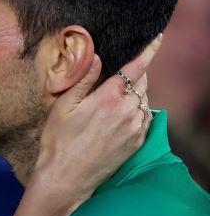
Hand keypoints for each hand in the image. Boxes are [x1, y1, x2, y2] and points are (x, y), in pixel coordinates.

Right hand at [34, 33, 161, 197]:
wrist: (67, 177)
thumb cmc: (58, 140)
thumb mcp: (63, 105)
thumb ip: (83, 79)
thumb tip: (98, 57)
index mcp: (109, 97)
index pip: (135, 68)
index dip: (148, 51)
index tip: (158, 38)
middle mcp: (128, 110)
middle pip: (141, 82)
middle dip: (135, 73)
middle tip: (120, 73)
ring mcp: (135, 127)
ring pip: (144, 99)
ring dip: (135, 93)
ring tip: (116, 96)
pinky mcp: (137, 142)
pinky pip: (145, 117)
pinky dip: (137, 110)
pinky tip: (120, 113)